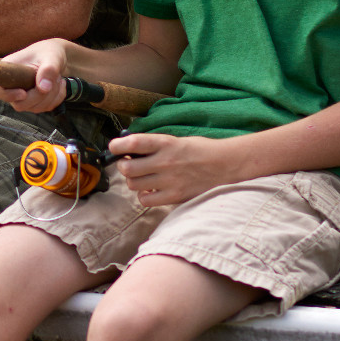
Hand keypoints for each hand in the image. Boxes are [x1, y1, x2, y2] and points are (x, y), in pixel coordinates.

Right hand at [0, 39, 71, 111]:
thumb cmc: (49, 52)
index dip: (6, 95)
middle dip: (40, 95)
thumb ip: (48, 70)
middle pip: (19, 104)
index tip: (23, 92)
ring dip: (51, 95)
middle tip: (53, 79)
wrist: (57, 58)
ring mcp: (20, 96)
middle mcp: (10, 85)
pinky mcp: (32, 102)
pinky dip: (56, 98)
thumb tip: (44, 88)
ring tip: (56, 78)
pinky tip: (57, 85)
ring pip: (33, 108)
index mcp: (6, 70)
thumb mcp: (51, 56)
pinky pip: (44, 108)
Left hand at [107, 132, 249, 207]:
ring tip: (140, 177)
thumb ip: (154, 146)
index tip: (114, 147)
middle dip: (123, 166)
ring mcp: (170, 180)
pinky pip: (146, 200)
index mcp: (165, 143)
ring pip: (133, 185)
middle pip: (128, 168)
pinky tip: (150, 189)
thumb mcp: (175, 140)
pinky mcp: (175, 196)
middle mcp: (165, 162)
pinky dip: (143, 195)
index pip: (134, 142)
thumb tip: (129, 149)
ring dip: (132, 181)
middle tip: (128, 164)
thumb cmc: (199, 150)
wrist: (225, 164)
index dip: (118, 145)